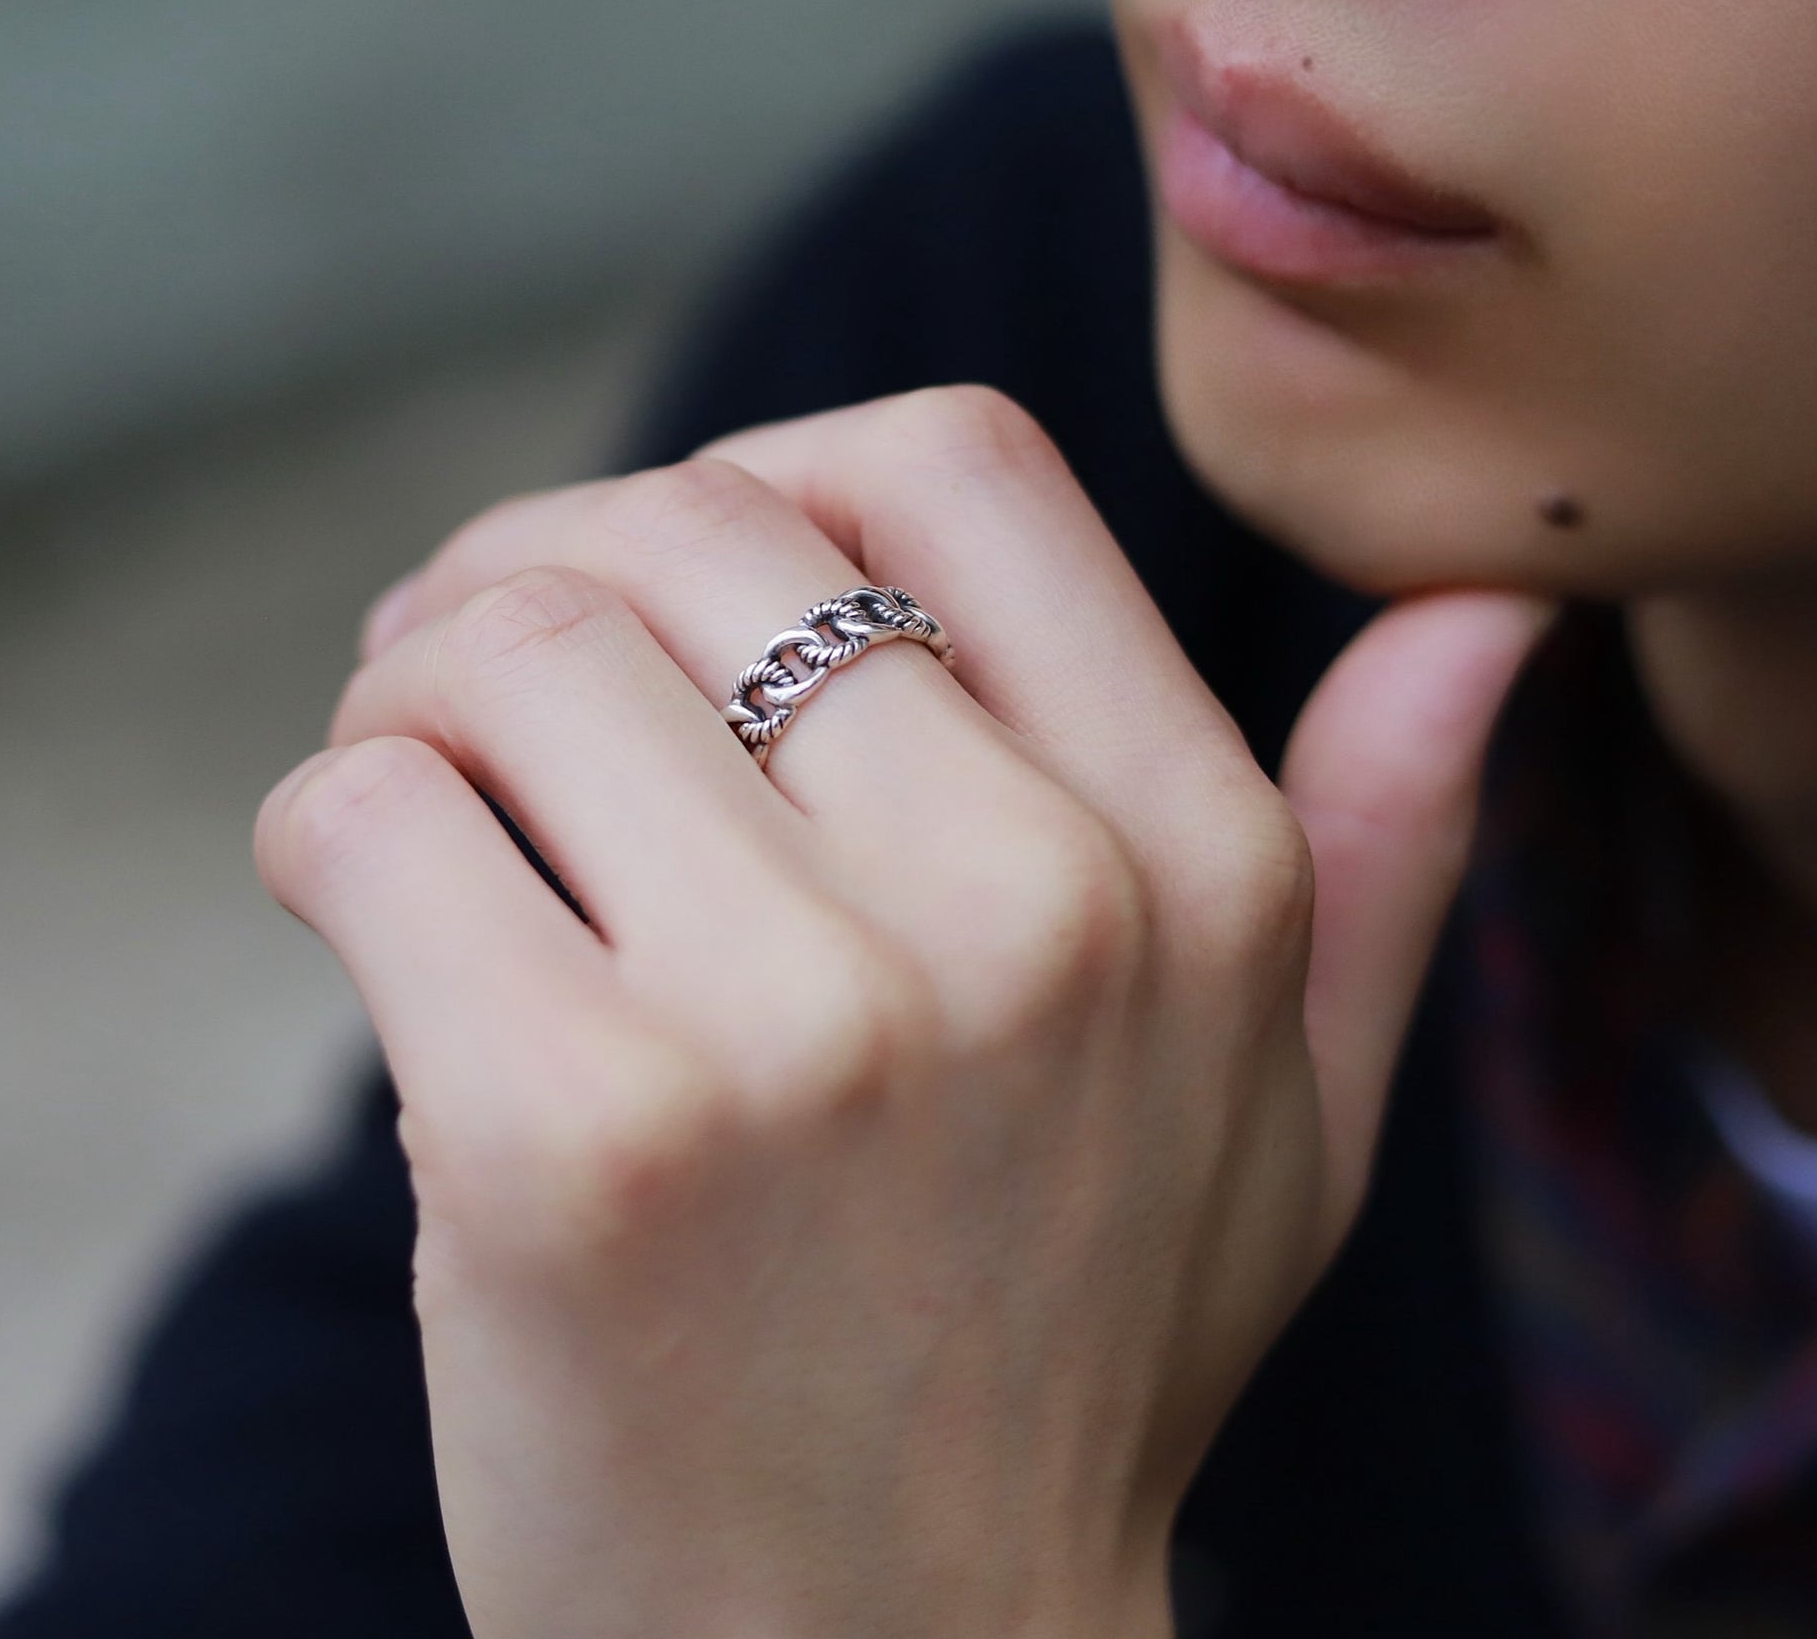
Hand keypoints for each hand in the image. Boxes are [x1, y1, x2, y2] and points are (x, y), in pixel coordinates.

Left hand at [255, 385, 1550, 1638]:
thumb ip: (1385, 846)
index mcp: (1195, 865)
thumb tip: (1487, 610)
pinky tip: (367, 910)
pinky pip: (371, 809)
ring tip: (419, 781)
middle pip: (694, 524)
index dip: (773, 471)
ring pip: (511, 640)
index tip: (686, 585)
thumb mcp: (1286, 1111)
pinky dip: (329, 823)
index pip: (950, 457)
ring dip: (416, 680)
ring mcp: (801, 1026)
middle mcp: (1031, 911)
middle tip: (482, 670)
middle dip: (546, 565)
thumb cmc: (1067, 1359)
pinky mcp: (573, 1137)